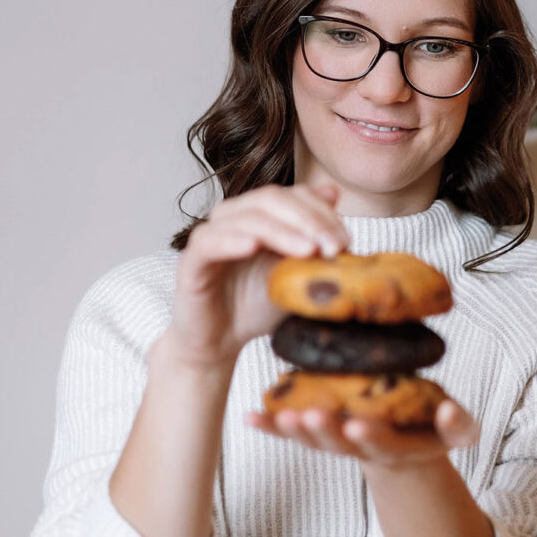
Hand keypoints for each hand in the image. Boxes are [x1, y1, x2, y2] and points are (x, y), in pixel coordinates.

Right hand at [164, 183, 350, 368]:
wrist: (222, 342)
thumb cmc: (258, 305)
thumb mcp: (298, 272)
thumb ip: (314, 238)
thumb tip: (334, 194)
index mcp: (261, 215)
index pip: (294, 195)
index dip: (322, 213)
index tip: (345, 242)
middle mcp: (234, 218)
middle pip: (271, 199)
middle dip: (308, 220)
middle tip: (332, 246)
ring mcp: (211, 236)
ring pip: (245, 218)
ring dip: (281, 231)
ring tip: (308, 250)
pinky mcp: (191, 261)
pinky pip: (209, 242)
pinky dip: (231, 241)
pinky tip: (254, 247)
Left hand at [243, 398, 480, 470]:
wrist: (404, 445)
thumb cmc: (430, 426)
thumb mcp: (453, 431)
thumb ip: (457, 424)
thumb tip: (450, 412)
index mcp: (395, 446)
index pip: (382, 443)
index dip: (370, 436)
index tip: (359, 425)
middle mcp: (361, 448)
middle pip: (340, 444)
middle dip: (324, 432)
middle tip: (310, 417)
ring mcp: (336, 443)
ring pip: (312, 440)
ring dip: (292, 430)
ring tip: (278, 415)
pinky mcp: (316, 435)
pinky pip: (289, 433)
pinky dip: (269, 427)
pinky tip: (248, 417)